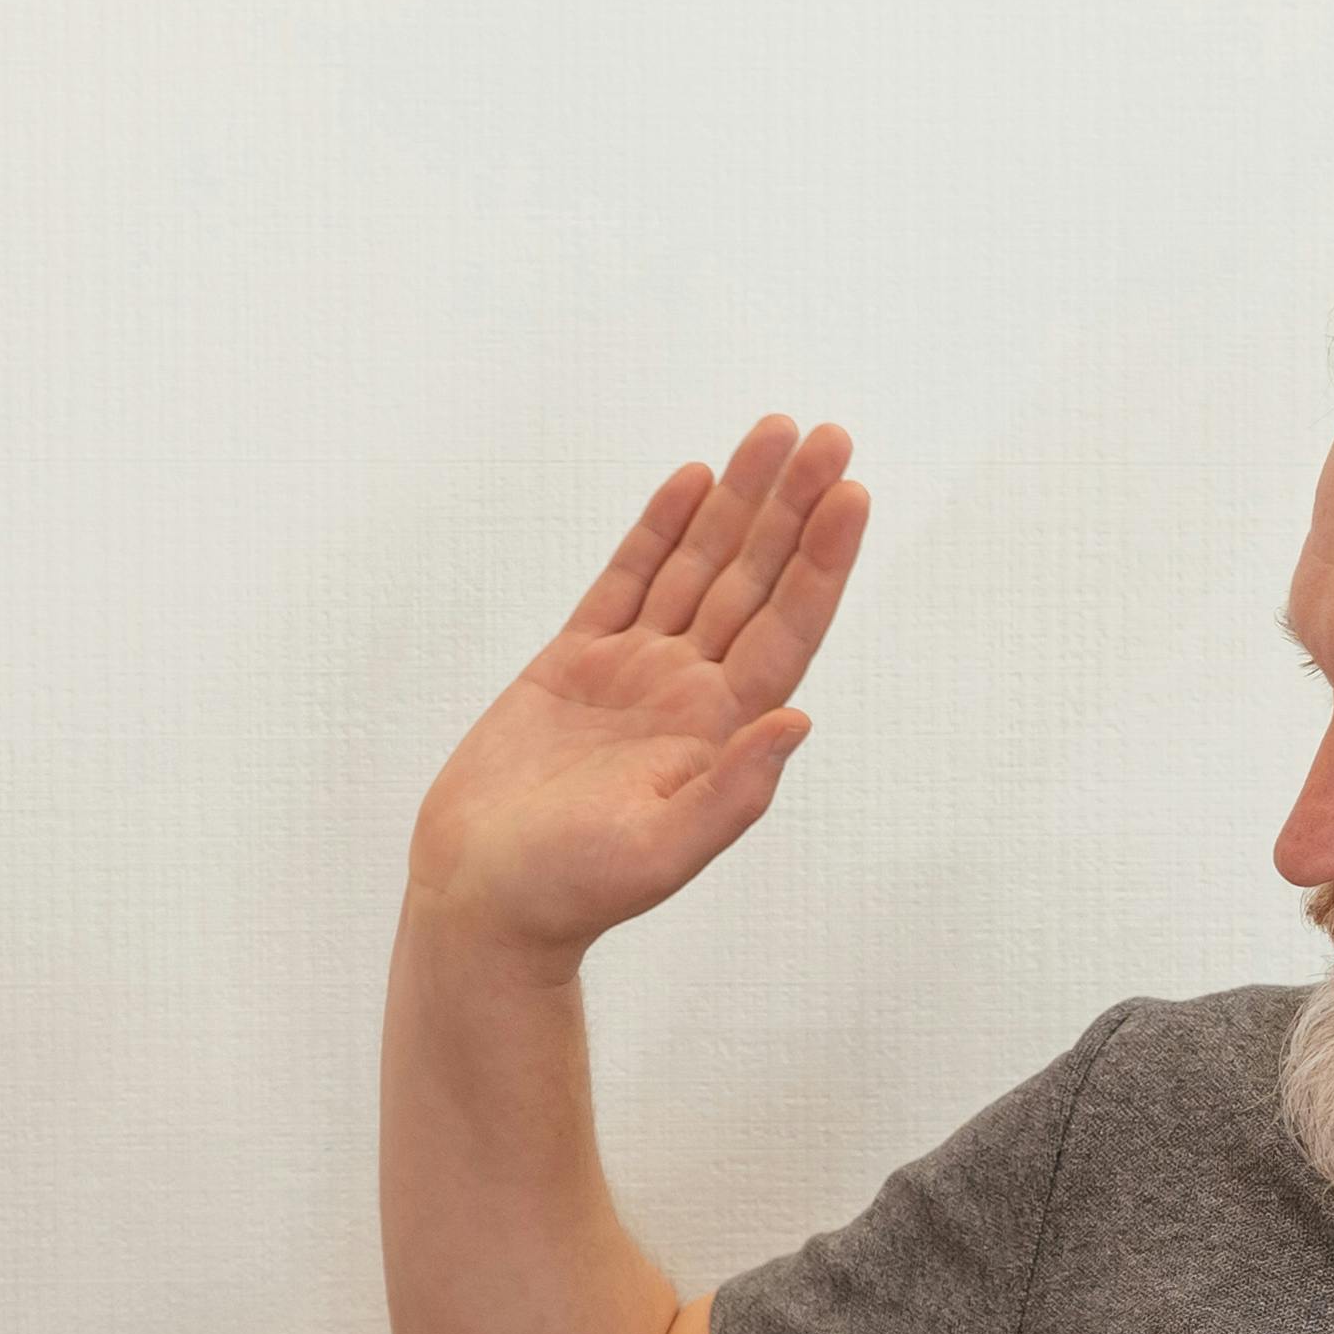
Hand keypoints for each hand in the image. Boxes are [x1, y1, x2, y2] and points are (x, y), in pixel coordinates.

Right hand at [407, 415, 871, 961]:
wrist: (482, 900)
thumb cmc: (567, 892)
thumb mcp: (661, 853)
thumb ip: (733, 792)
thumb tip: (799, 721)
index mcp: (718, 731)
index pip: (787, 630)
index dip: (822, 562)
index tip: (851, 494)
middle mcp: (687, 692)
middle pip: (753, 581)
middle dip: (791, 508)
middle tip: (829, 436)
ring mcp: (633, 672)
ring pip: (698, 567)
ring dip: (738, 501)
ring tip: (775, 434)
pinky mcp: (574, 662)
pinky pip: (627, 579)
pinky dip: (660, 529)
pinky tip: (693, 482)